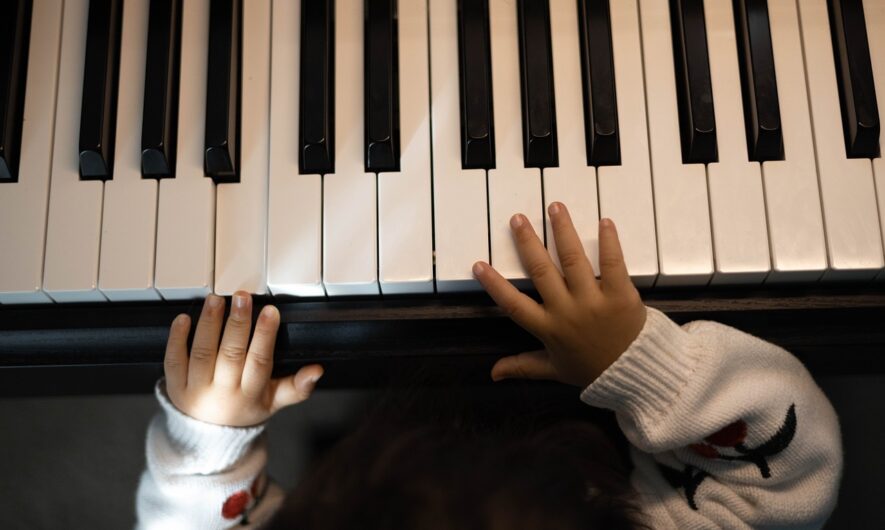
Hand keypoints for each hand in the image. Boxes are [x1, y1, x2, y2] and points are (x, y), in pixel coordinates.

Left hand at [164, 291, 323, 426]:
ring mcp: (196, 390)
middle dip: (238, 323)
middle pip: (231, 355)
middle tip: (243, 297)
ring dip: (209, 324)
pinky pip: (174, 360)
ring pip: (202, 354)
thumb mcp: (274, 403)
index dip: (265, 336)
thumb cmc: (244, 410)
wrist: (207, 438)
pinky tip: (184, 318)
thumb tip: (317, 371)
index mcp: (250, 396)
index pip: (259, 362)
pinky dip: (177, 338)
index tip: (270, 311)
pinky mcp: (174, 385)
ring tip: (216, 300)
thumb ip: (297, 388)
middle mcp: (223, 393)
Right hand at [472, 202, 646, 387]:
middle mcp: (567, 312)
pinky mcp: (621, 295)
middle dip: (528, 243)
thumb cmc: (594, 371)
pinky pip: (613, 264)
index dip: (495, 285)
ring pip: (573, 260)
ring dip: (563, 231)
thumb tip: (494, 373)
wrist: (636, 374)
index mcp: (549, 329)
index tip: (479, 265)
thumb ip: (522, 366)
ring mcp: (594, 301)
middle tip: (518, 219)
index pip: (514, 305)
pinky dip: (609, 242)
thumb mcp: (554, 370)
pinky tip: (604, 221)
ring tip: (555, 208)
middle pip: (542, 271)